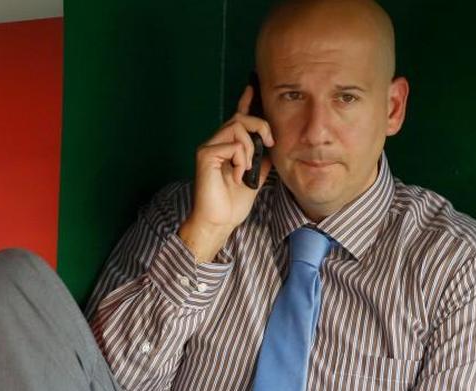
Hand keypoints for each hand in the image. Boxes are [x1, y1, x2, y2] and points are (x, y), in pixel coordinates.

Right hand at [178, 84, 274, 262]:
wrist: (220, 221)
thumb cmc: (233, 203)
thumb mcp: (256, 176)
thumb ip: (262, 158)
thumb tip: (271, 144)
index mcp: (229, 147)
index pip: (238, 118)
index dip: (245, 101)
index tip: (252, 85)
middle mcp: (217, 143)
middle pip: (240, 118)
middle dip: (260, 126)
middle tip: (270, 144)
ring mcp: (209, 148)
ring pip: (236, 128)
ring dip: (249, 148)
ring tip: (245, 169)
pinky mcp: (204, 155)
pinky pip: (230, 145)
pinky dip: (239, 160)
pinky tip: (235, 176)